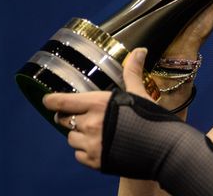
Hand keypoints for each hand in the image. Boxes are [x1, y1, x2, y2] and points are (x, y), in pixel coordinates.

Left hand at [42, 48, 151, 169]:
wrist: (164, 149)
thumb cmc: (152, 118)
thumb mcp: (140, 93)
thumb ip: (132, 73)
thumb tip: (140, 50)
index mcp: (98, 104)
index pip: (61, 102)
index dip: (51, 101)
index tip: (48, 100)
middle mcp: (90, 124)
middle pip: (63, 120)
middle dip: (68, 117)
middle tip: (80, 116)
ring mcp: (91, 144)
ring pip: (71, 138)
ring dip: (78, 135)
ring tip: (96, 132)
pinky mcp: (95, 161)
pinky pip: (79, 155)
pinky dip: (85, 151)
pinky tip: (100, 146)